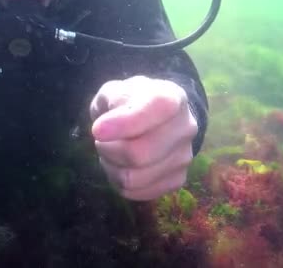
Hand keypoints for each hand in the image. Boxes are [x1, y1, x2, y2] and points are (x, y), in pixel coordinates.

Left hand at [90, 76, 197, 200]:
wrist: (157, 117)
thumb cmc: (131, 102)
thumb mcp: (116, 90)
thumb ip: (110, 101)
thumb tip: (103, 130)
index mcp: (172, 99)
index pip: (155, 112)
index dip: (123, 124)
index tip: (97, 129)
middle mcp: (185, 128)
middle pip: (139, 154)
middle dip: (108, 150)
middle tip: (101, 141)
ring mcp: (184, 157)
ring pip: (133, 178)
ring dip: (111, 167)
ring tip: (110, 153)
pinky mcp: (177, 180)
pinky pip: (136, 193)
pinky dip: (119, 182)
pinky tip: (121, 166)